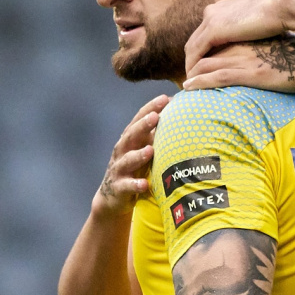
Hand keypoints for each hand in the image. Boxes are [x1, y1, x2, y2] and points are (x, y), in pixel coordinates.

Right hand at [92, 94, 169, 218]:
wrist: (113, 197)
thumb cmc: (135, 168)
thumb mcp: (144, 149)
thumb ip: (157, 135)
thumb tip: (181, 116)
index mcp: (130, 140)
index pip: (139, 120)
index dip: (150, 108)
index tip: (165, 98)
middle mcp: (122, 151)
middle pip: (131, 135)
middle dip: (143, 125)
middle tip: (155, 116)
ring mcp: (119, 169)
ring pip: (127, 160)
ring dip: (138, 155)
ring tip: (150, 150)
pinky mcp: (119, 188)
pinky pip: (127, 186)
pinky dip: (135, 185)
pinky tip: (145, 184)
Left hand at [184, 0, 294, 72]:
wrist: (285, 3)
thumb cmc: (283, 12)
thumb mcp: (263, 19)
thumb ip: (254, 27)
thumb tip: (260, 36)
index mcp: (225, 9)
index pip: (207, 32)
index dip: (204, 51)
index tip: (207, 66)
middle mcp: (214, 13)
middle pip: (195, 40)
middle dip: (192, 60)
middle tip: (193, 78)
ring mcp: (213, 21)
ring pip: (192, 48)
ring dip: (190, 66)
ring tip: (191, 84)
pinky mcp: (216, 31)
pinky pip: (197, 53)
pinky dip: (193, 67)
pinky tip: (194, 81)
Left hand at [184, 38, 294, 92]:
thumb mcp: (278, 39)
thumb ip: (264, 42)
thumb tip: (263, 48)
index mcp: (245, 29)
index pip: (211, 36)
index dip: (201, 49)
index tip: (196, 61)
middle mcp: (238, 39)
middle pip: (200, 47)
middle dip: (190, 62)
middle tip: (184, 75)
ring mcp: (239, 54)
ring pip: (202, 62)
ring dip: (190, 74)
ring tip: (184, 85)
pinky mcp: (245, 70)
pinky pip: (212, 75)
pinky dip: (198, 82)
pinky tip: (189, 88)